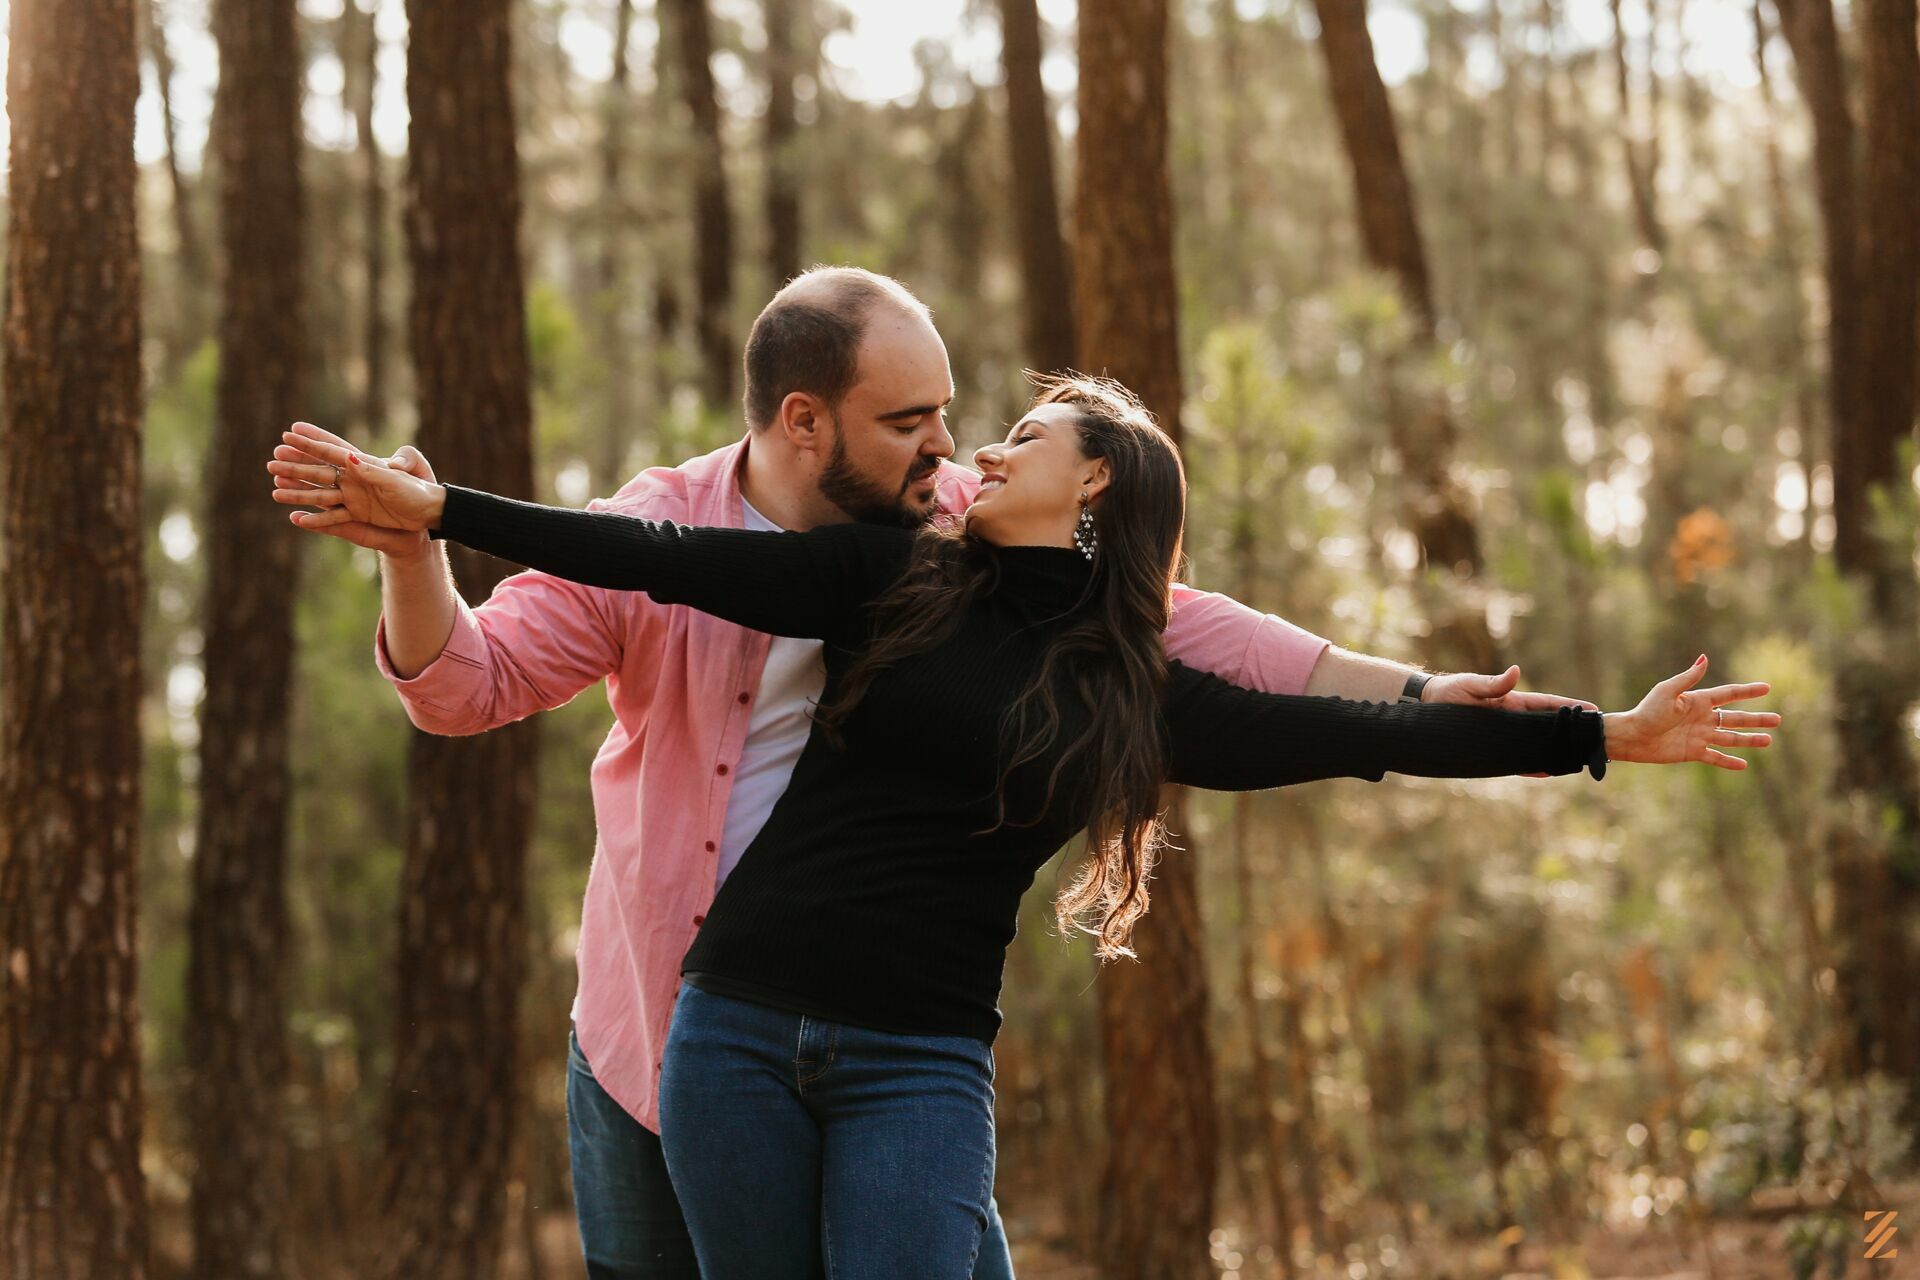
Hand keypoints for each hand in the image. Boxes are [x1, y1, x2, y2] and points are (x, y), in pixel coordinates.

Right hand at [268, 422, 445, 537]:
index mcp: (364, 465)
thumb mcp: (400, 479)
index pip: (332, 450)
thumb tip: (350, 459)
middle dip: (296, 463)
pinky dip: (314, 518)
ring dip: (298, 490)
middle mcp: (353, 480)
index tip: (289, 431)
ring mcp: (353, 498)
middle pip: (319, 470)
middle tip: (272, 459)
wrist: (428, 514)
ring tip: (275, 486)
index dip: (311, 441)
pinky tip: (295, 517)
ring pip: (319, 492)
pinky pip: (330, 517)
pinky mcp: (356, 516)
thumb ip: (375, 470)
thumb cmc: (418, 491)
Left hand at [1425, 667, 1599, 776]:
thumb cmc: (1450, 691)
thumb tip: (1516, 672)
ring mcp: (1505, 736)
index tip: (1592, 710)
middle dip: (1569, 732)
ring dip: (1553, 750)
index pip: (1547, 705)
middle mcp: (1513, 720)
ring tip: (1576, 758)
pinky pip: (1516, 760)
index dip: (1569, 708)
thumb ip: (1494, 684)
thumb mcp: (1472, 685)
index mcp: (1513, 702)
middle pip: (1547, 727)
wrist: (1428, 707)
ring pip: (1535, 745)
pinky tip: (1546, 771)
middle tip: (1593, 739)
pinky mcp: (1493, 750)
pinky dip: (1531, 765)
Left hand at [1603, 655, 1779, 769]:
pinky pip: (1715, 757)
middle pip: (1735, 718)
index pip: (1729, 694)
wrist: (1631, 737)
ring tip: (1769, 741)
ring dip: (1749, 740)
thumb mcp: (1667, 692)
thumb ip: (1688, 678)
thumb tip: (1705, 658)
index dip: (1748, 691)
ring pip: (1730, 737)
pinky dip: (1729, 761)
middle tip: (1778, 720)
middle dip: (1756, 719)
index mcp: (1697, 701)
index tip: (1767, 688)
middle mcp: (1701, 718)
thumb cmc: (1647, 712)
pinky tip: (1744, 764)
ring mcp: (1699, 735)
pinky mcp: (1692, 752)